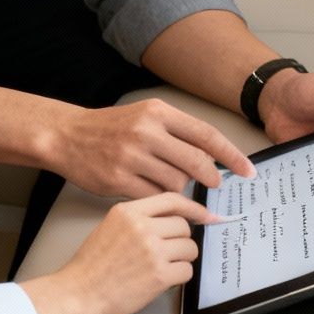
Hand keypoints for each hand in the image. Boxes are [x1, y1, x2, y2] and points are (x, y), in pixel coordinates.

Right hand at [18, 192, 217, 313]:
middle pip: (184, 225)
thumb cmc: (91, 267)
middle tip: (169, 253)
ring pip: (190, 248)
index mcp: (128, 212)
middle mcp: (142, 227)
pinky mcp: (160, 275)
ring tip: (162, 267)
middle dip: (181, 240)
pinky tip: (162, 280)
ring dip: (182, 259)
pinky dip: (179, 277)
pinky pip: (187, 270)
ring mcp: (152, 250)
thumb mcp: (110, 227)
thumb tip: (171, 220)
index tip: (205, 214)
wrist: (78, 294)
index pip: (171, 199)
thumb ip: (139, 219)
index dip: (193, 207)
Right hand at [51, 98, 255, 197]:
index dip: (230, 155)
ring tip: (167, 183)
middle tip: (215, 185)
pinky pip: (154, 197)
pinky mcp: (118, 179)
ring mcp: (131, 156)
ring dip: (180, 190)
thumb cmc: (111, 129)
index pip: (205, 135)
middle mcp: (146, 131)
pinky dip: (160, 200)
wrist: (67, 136)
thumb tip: (213, 156)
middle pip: (196, 162)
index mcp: (158, 113)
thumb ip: (176, 133)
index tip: (246, 170)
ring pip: (176, 183)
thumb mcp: (145, 118)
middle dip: (211, 177)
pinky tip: (156, 196)